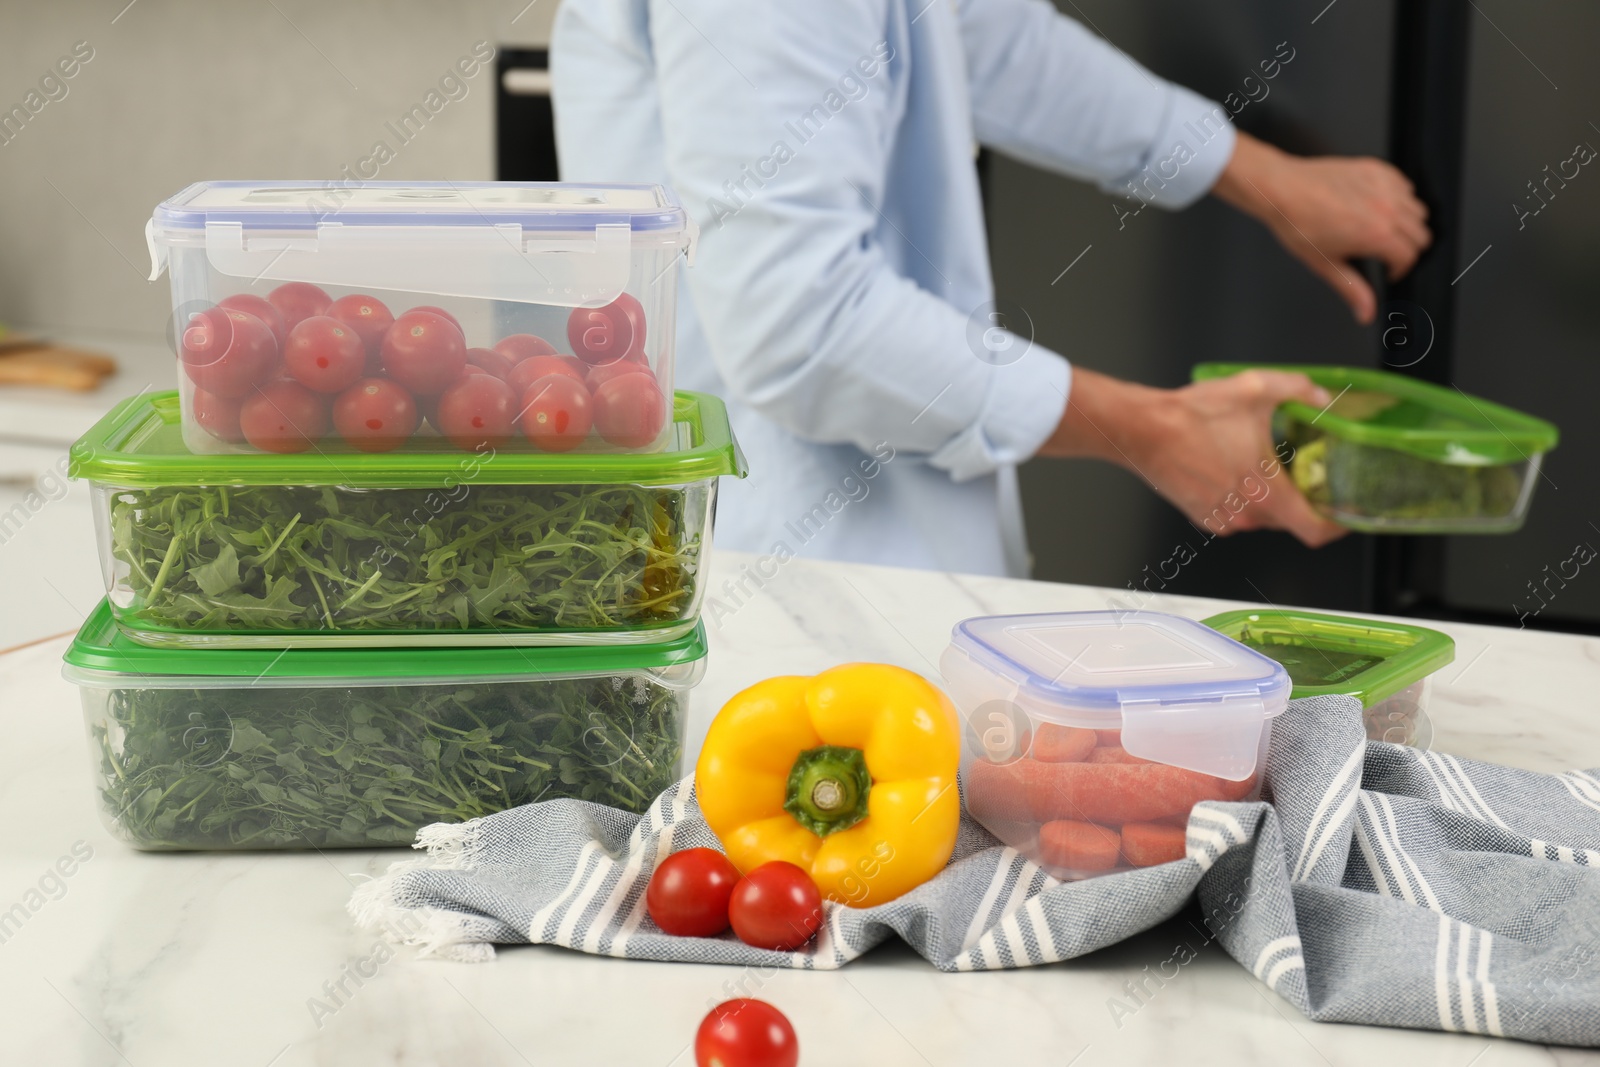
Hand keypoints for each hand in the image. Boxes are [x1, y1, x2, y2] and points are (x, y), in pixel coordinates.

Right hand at [1040, 367, 1346, 547]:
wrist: (1143, 430)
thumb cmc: (1191, 417)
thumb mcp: (1255, 388)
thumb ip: (1298, 390)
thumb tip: (1320, 396)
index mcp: (1266, 492)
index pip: (1315, 531)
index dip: (1338, 526)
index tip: (1345, 514)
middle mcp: (1247, 514)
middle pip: (1290, 519)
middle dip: (1300, 497)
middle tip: (1301, 470)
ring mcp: (1223, 519)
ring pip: (1262, 516)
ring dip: (1268, 495)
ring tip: (1258, 462)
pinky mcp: (1203, 517)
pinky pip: (1236, 514)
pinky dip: (1242, 497)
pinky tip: (1231, 466)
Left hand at [1211, 132, 1430, 323]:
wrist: (1282, 189)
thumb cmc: (1298, 223)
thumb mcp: (1325, 264)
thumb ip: (1352, 289)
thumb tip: (1366, 313)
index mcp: (1377, 234)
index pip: (1411, 256)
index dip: (1401, 269)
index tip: (1390, 271)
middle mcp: (1387, 208)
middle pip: (1421, 234)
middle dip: (1408, 249)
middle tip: (1389, 255)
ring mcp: (1384, 186)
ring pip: (1418, 210)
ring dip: (1407, 224)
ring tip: (1385, 232)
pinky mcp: (1377, 169)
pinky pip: (1405, 186)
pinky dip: (1400, 199)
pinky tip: (1381, 207)